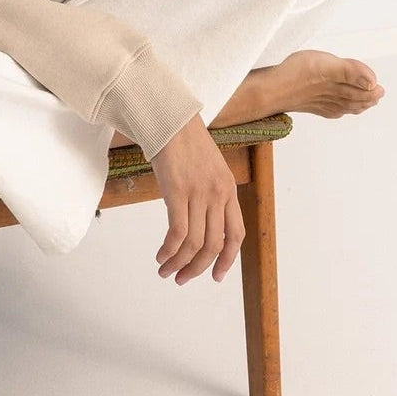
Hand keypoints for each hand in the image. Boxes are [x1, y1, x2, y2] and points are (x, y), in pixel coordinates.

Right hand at [149, 113, 245, 285]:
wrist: (169, 116)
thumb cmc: (183, 139)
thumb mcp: (207, 167)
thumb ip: (208, 192)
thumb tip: (197, 221)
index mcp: (229, 188)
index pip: (236, 235)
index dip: (227, 260)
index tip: (216, 277)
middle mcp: (218, 194)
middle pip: (213, 245)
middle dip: (197, 269)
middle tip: (181, 279)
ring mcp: (199, 193)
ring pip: (194, 244)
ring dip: (179, 264)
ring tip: (165, 271)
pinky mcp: (177, 191)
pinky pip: (177, 233)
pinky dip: (169, 251)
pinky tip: (160, 256)